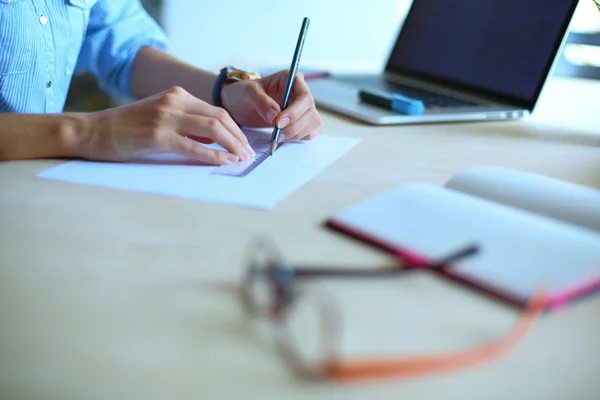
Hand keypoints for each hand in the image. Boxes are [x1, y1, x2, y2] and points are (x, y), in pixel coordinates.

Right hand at [76, 86, 254, 163]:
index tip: (244, 144)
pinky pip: (194, 146)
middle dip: (238, 137)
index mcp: (177, 95)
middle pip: (220, 118)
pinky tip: (224, 163)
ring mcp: (166, 117)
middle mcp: (174, 101)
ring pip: (212, 128)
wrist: (92, 131)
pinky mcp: (158, 135)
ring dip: (232, 145)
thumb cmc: (127, 128)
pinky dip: (213, 156)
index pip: (217, 110)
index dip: (235, 129)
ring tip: (241, 159)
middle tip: (249, 154)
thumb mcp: (161, 117)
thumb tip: (215, 140)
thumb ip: (187, 123)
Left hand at [221, 70, 322, 141]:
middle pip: (310, 112)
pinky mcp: (303, 121)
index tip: (278, 122)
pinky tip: (284, 137)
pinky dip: (298, 138)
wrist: (241, 105)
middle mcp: (301, 93)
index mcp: (292, 80)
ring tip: (277, 137)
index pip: (304, 95)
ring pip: (313, 123)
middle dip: (294, 126)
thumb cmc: (245, 94)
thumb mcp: (248, 92)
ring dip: (296, 134)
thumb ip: (261, 101)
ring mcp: (304, 108)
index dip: (294, 111)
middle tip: (277, 134)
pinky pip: (310, 132)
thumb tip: (274, 116)